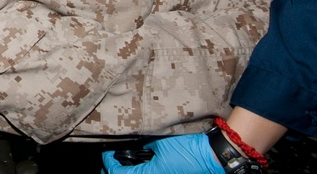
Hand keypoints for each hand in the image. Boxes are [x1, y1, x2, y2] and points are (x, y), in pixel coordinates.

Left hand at [101, 133, 221, 173]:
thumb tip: (133, 148)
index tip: (106, 155)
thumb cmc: (187, 150)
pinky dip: (140, 171)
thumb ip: (143, 147)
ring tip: (119, 166)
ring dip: (127, 173)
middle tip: (108, 165)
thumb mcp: (159, 145)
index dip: (109, 164)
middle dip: (114, 172)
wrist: (210, 157)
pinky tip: (138, 166)